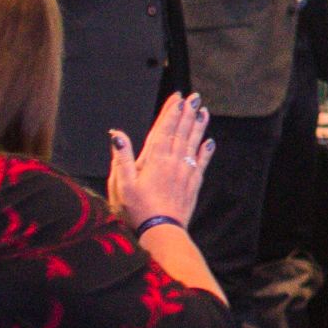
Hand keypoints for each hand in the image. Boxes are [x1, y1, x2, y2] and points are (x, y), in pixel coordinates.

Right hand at [109, 94, 213, 229]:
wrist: (161, 230)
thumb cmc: (137, 209)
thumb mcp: (121, 184)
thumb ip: (121, 158)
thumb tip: (117, 135)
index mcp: (154, 160)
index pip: (164, 130)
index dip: (170, 113)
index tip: (177, 98)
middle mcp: (173, 161)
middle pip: (181, 132)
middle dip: (187, 113)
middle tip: (195, 98)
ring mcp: (185, 171)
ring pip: (193, 143)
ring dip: (198, 127)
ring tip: (204, 112)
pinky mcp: (193, 183)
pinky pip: (202, 162)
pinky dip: (206, 151)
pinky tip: (210, 142)